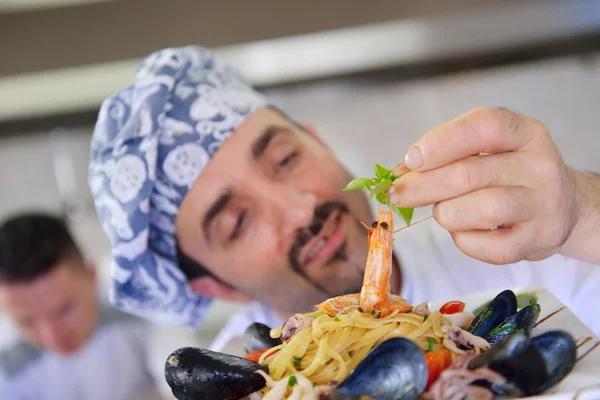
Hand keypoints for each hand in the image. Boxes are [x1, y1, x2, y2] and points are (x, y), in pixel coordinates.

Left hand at [387, 107, 583, 264]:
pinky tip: (464, 231)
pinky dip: (465, 241)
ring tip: (444, 211)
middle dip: (422, 186)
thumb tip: (398, 175)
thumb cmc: (509, 175)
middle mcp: (539, 165)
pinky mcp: (539, 240)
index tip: (411, 159)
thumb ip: (445, 156)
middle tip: (398, 194)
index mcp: (524, 133)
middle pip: (468, 173)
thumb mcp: (486, 152)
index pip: (483, 126)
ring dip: (446, 213)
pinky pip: (490, 246)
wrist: (564, 209)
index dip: (440, 142)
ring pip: (480, 210)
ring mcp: (543, 204)